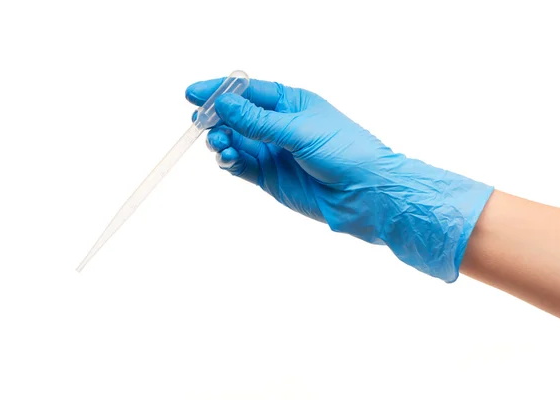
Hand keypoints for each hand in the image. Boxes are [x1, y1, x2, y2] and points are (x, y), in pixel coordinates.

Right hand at [186, 78, 492, 281]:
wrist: (366, 194)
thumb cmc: (344, 151)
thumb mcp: (300, 130)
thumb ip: (259, 121)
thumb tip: (223, 103)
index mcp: (290, 102)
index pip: (247, 91)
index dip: (219, 90)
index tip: (192, 93)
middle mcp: (278, 125)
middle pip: (236, 116)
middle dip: (216, 118)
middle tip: (202, 123)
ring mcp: (272, 152)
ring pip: (235, 141)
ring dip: (221, 141)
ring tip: (219, 144)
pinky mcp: (269, 177)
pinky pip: (240, 165)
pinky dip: (228, 162)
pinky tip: (226, 159)